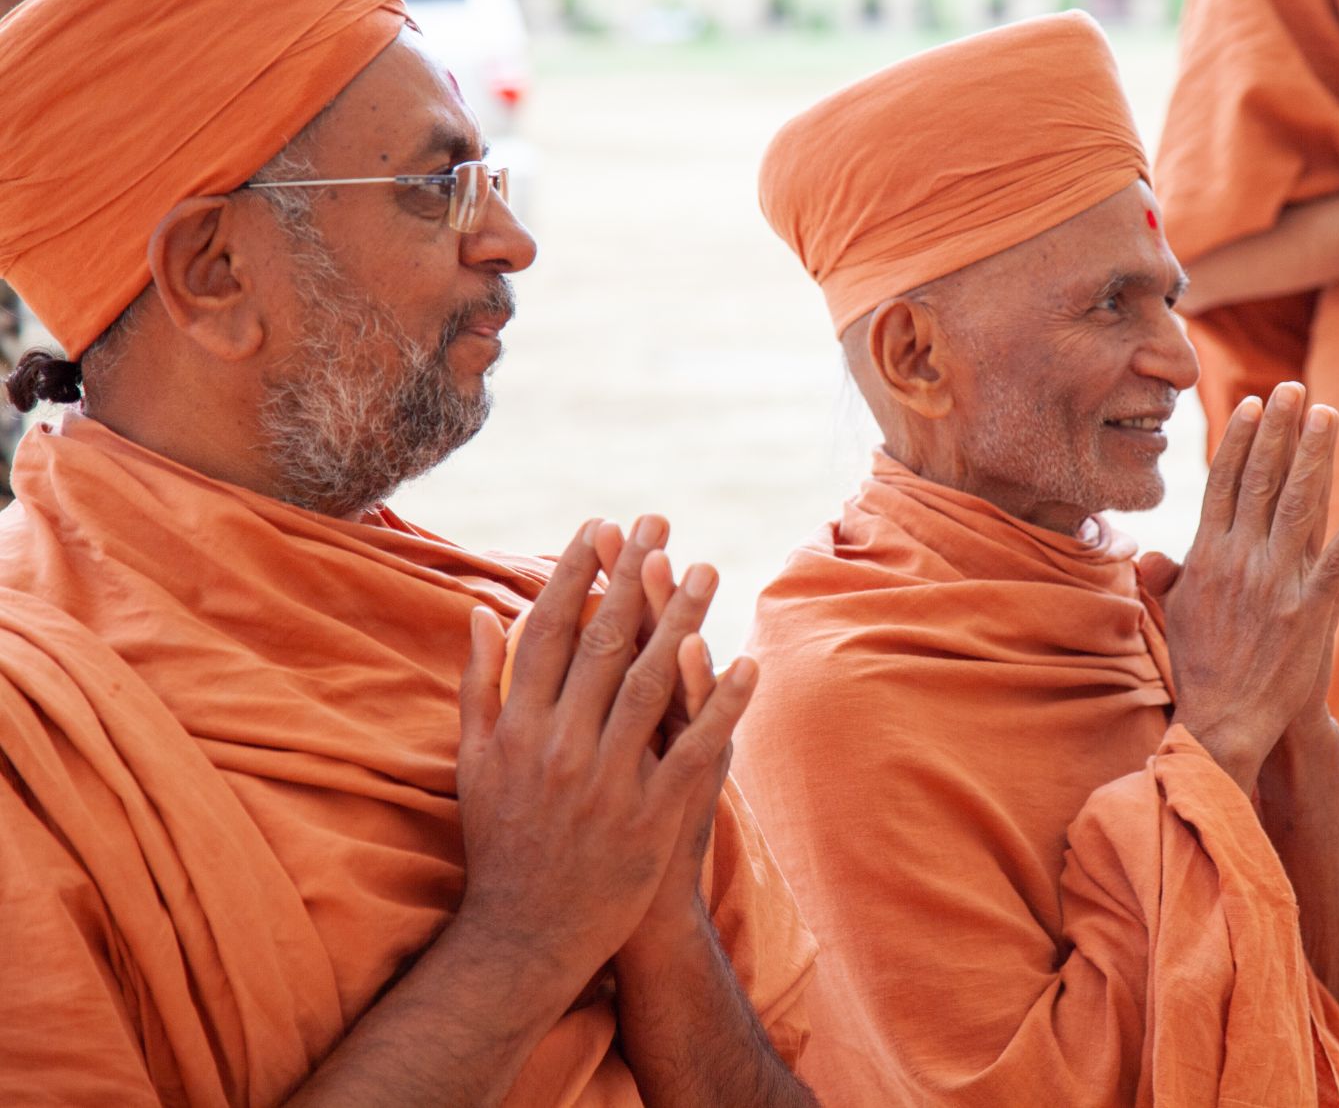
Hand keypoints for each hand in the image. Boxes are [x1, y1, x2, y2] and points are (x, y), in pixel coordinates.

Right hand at [454, 516, 756, 1003]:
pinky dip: (721, 704)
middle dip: (633, 576)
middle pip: (602, 643)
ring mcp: (604, 781)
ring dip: (681, 621)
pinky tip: (746, 662)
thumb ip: (478, 683)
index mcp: (515, 727)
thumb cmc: (499, 843)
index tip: (600, 526)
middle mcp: (557, 745)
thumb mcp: (473, 762)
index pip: (547, 631)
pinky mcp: (648, 816)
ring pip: (649, 683)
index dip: (575, 572)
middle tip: (660, 521)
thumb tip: (482, 607)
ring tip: (707, 569)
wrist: (524, 936)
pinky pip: (693, 749)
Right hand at [1162, 383, 1338, 793]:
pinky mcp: (1310, 611)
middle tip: (1294, 389)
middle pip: (1261, 480)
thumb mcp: (1174, 615)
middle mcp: (1240, 560)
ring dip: (1315, 456)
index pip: (1224, 483)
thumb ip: (1167, 577)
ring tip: (1328, 414)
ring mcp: (1276, 583)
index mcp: (1207, 556)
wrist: (1223, 720)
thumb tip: (1148, 553)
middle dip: (1279, 430)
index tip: (1254, 405)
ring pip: (1299, 505)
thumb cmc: (1199, 668)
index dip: (1242, 440)